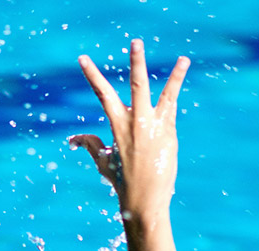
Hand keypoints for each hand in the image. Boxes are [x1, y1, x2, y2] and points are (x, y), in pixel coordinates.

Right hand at [70, 39, 189, 217]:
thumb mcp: (103, 161)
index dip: (93, 76)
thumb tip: (74, 139)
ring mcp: (156, 129)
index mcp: (118, 126)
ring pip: (166, 96)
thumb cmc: (122, 182)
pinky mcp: (170, 135)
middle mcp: (137, 123)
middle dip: (136, 63)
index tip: (83, 59)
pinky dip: (177, 92)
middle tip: (136, 42)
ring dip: (175, 77)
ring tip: (184, 59)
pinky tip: (183, 75)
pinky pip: (174, 109)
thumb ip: (90, 144)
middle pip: (137, 86)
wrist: (144, 201)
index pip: (103, 94)